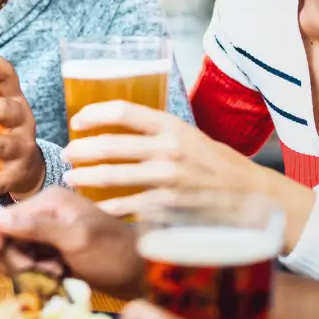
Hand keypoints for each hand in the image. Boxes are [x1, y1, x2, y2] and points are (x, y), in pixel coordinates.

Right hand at [0, 187, 141, 295]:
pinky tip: (60, 277)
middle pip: (7, 242)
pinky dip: (41, 275)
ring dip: (32, 272)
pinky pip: (33, 264)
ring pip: (19, 256)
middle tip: (46, 274)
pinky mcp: (56, 250)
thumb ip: (34, 228)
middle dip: (19, 263)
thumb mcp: (74, 240)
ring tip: (57, 275)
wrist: (144, 273)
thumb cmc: (113, 253)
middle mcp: (45, 213)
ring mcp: (51, 232)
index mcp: (48, 202)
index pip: (1, 222)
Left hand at [63, 101, 269, 199]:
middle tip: (68, 155)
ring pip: (111, 176)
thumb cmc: (217, 164)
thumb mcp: (190, 136)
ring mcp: (166, 179)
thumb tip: (116, 128)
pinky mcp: (166, 206)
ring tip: (72, 179)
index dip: (93, 114)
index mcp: (172, 126)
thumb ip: (157, 132)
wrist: (251, 197)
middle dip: (80, 151)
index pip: (122, 111)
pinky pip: (125, 205)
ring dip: (85, 178)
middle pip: (109, 145)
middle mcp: (168, 149)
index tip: (77, 121)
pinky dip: (106, 205)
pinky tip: (95, 205)